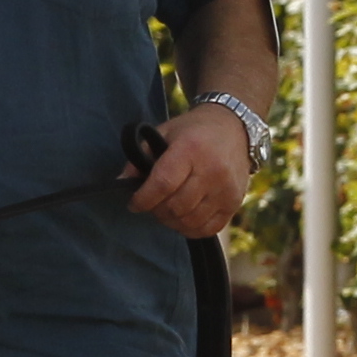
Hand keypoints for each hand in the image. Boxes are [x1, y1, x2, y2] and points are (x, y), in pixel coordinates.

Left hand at [132, 102, 253, 240]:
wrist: (234, 127)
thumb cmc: (193, 131)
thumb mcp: (164, 133)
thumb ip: (140, 157)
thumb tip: (121, 182)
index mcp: (191, 149)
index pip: (162, 184)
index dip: (143, 199)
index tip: (134, 203)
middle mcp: (212, 171)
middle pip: (175, 207)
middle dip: (156, 210)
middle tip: (152, 204)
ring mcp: (226, 189)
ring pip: (190, 221)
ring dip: (172, 221)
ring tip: (167, 209)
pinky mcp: (235, 203)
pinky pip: (208, 229)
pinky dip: (191, 229)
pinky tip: (184, 216)